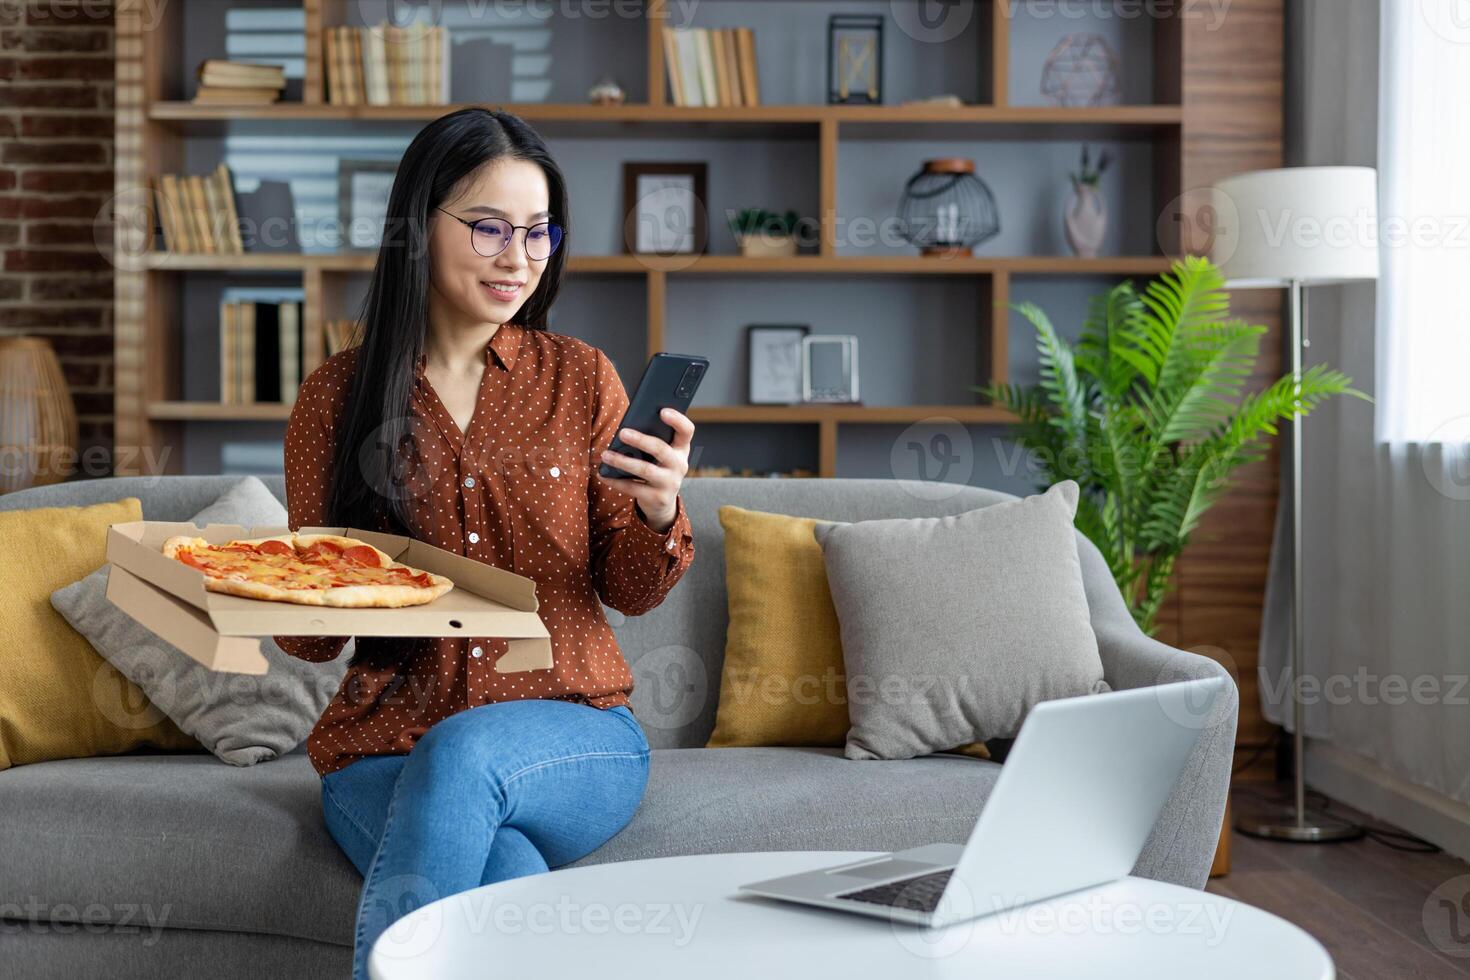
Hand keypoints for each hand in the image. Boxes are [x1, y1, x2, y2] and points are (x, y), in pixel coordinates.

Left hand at [597, 408, 693, 531]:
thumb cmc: (657, 468)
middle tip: (622, 433)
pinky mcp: (657, 498)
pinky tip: (603, 474)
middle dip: (641, 440)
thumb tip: (625, 429)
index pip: (686, 431)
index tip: (662, 411)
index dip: (677, 420)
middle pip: (661, 449)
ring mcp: (670, 483)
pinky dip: (616, 480)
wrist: (662, 502)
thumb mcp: (660, 455)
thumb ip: (651, 440)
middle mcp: (679, 465)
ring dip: (623, 461)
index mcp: (681, 449)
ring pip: (645, 470)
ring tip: (606, 455)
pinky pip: (633, 488)